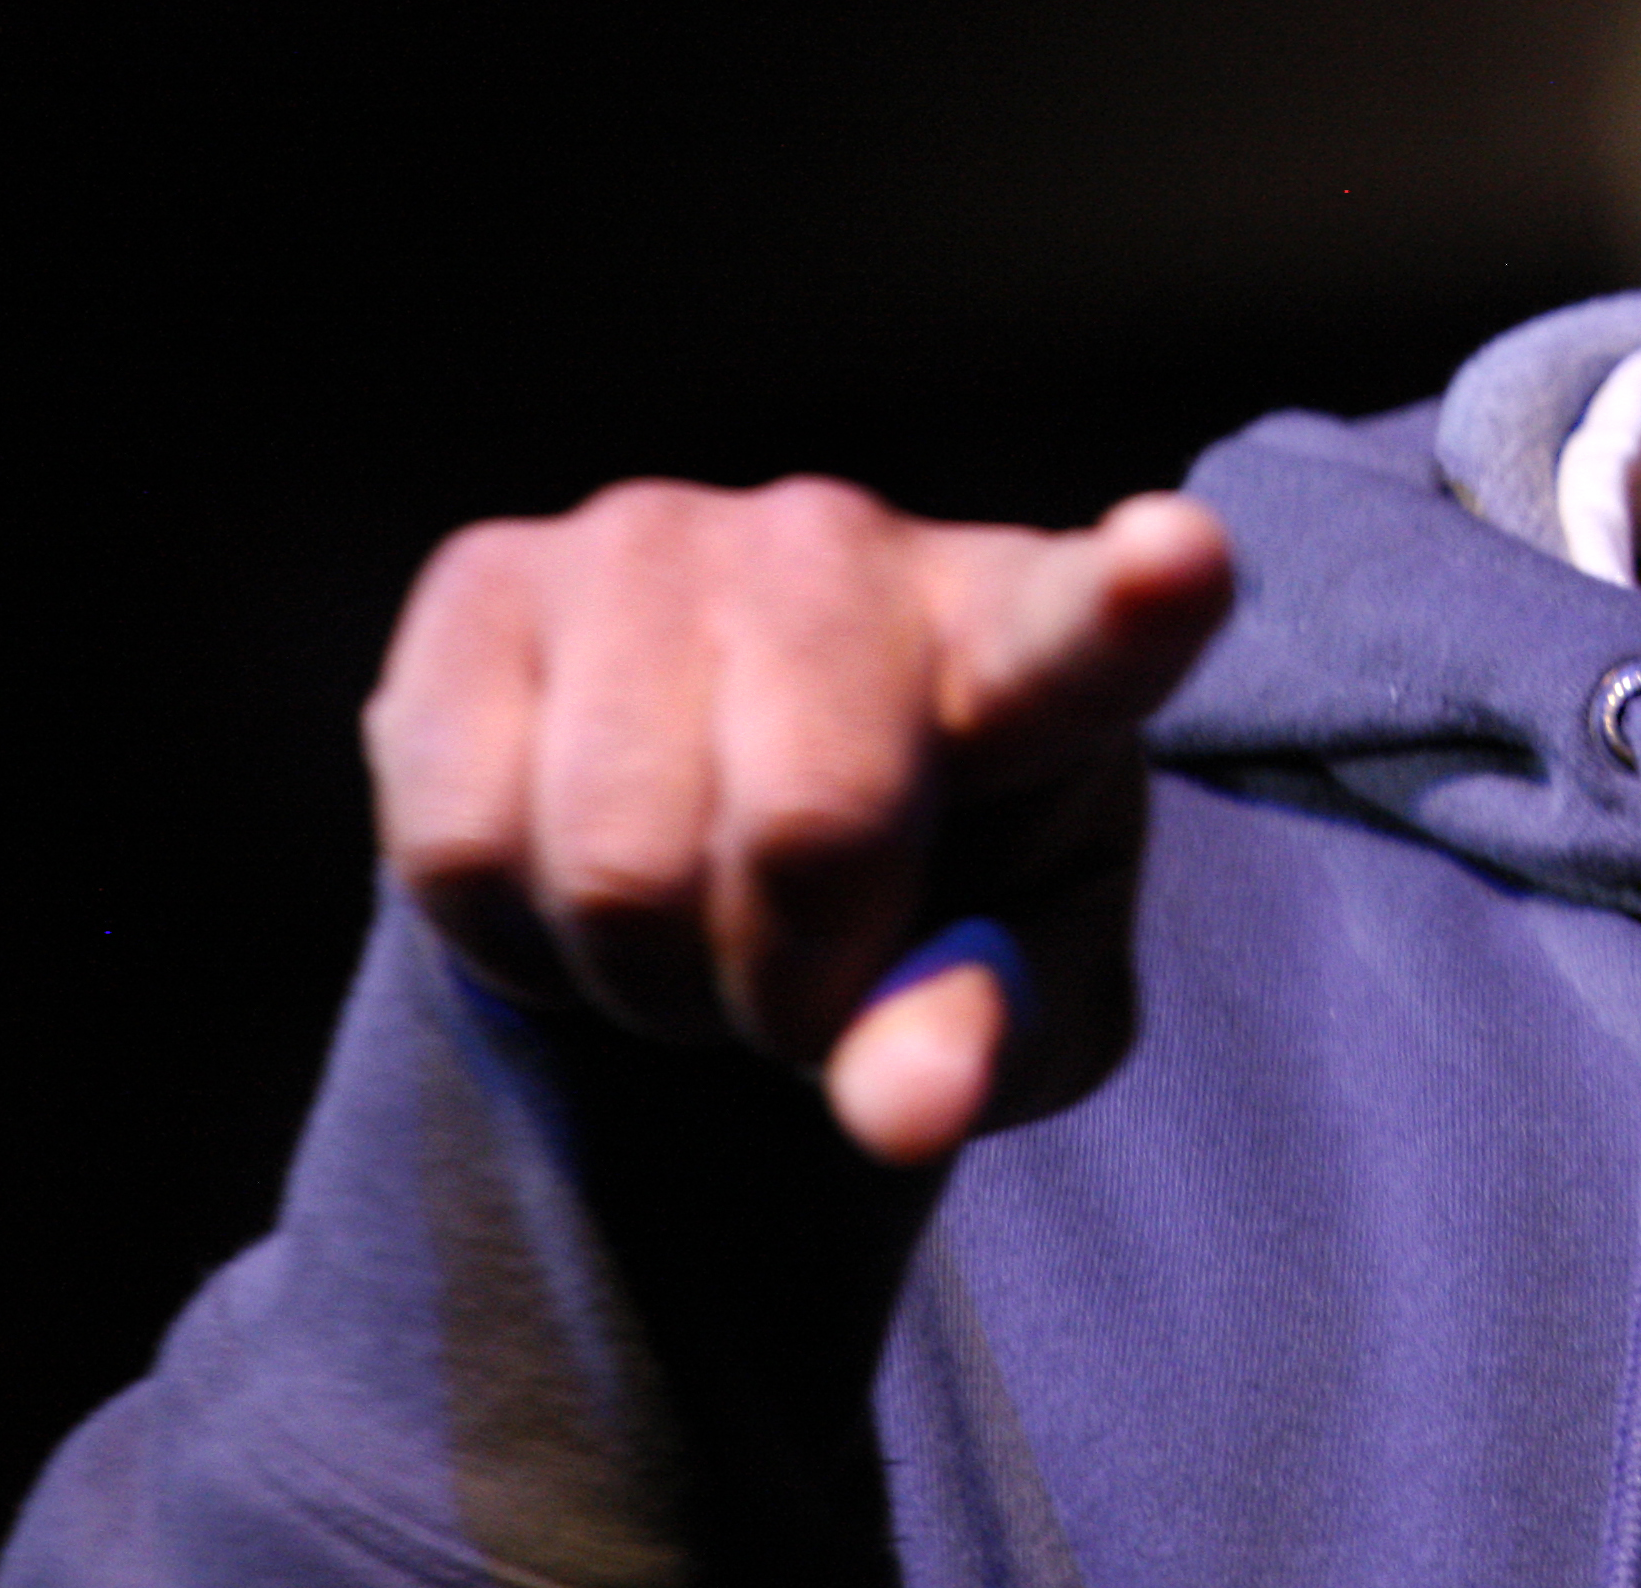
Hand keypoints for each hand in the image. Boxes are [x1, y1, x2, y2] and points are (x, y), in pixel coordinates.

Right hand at [365, 477, 1236, 1167]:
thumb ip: (989, 1035)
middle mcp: (841, 547)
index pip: (1082, 631)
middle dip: (790, 979)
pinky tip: (563, 868)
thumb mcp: (1007, 999)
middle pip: (812, 829)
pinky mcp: (486, 578)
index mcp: (1022, 639)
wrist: (710, 845)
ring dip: (648, 974)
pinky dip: (513, 939)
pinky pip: (464, 848)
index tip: (1175, 560)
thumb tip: (905, 1102)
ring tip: (686, 918)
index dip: (1132, 599)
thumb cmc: (914, 904)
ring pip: (617, 861)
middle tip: (796, 975)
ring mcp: (654, 538)